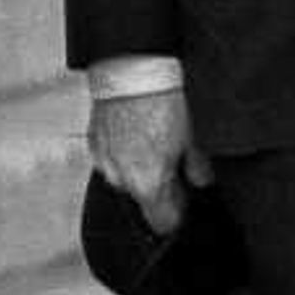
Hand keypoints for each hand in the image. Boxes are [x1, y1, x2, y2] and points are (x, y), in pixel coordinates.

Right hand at [89, 83, 203, 234]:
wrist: (132, 72)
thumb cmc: (164, 104)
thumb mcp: (192, 139)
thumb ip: (197, 169)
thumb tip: (201, 182)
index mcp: (148, 184)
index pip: (162, 222)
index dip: (177, 216)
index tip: (186, 207)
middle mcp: (121, 180)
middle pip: (144, 201)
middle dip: (160, 190)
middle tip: (177, 168)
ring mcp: (103, 163)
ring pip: (126, 181)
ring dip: (140, 172)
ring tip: (156, 146)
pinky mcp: (93, 145)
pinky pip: (111, 162)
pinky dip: (124, 155)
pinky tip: (138, 136)